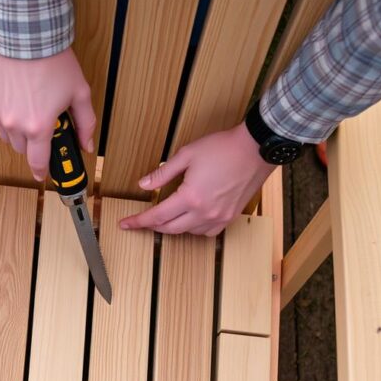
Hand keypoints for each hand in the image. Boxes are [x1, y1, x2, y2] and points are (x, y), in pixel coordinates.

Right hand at [0, 49, 95, 180]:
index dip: (42, 171)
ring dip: (18, 131)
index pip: (38, 162)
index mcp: (39, 127)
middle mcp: (15, 124)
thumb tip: (87, 145)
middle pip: (23, 149)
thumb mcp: (80, 94)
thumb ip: (85, 124)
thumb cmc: (55, 63)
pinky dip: (4, 115)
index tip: (43, 174)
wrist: (29, 37)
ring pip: (8, 136)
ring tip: (30, 109)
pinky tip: (16, 100)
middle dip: (34, 143)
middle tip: (44, 125)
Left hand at [119, 123, 275, 235]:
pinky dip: (194, 228)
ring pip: (188, 232)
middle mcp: (204, 212)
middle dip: (153, 226)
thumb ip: (163, 172)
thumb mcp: (187, 155)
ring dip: (174, 227)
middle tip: (142, 221)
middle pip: (170, 228)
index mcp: (190, 197)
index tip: (125, 224)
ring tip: (167, 216)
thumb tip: (144, 184)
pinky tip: (191, 218)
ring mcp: (219, 217)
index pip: (157, 216)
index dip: (138, 222)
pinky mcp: (230, 216)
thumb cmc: (222, 148)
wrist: (255, 149)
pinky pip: (207, 232)